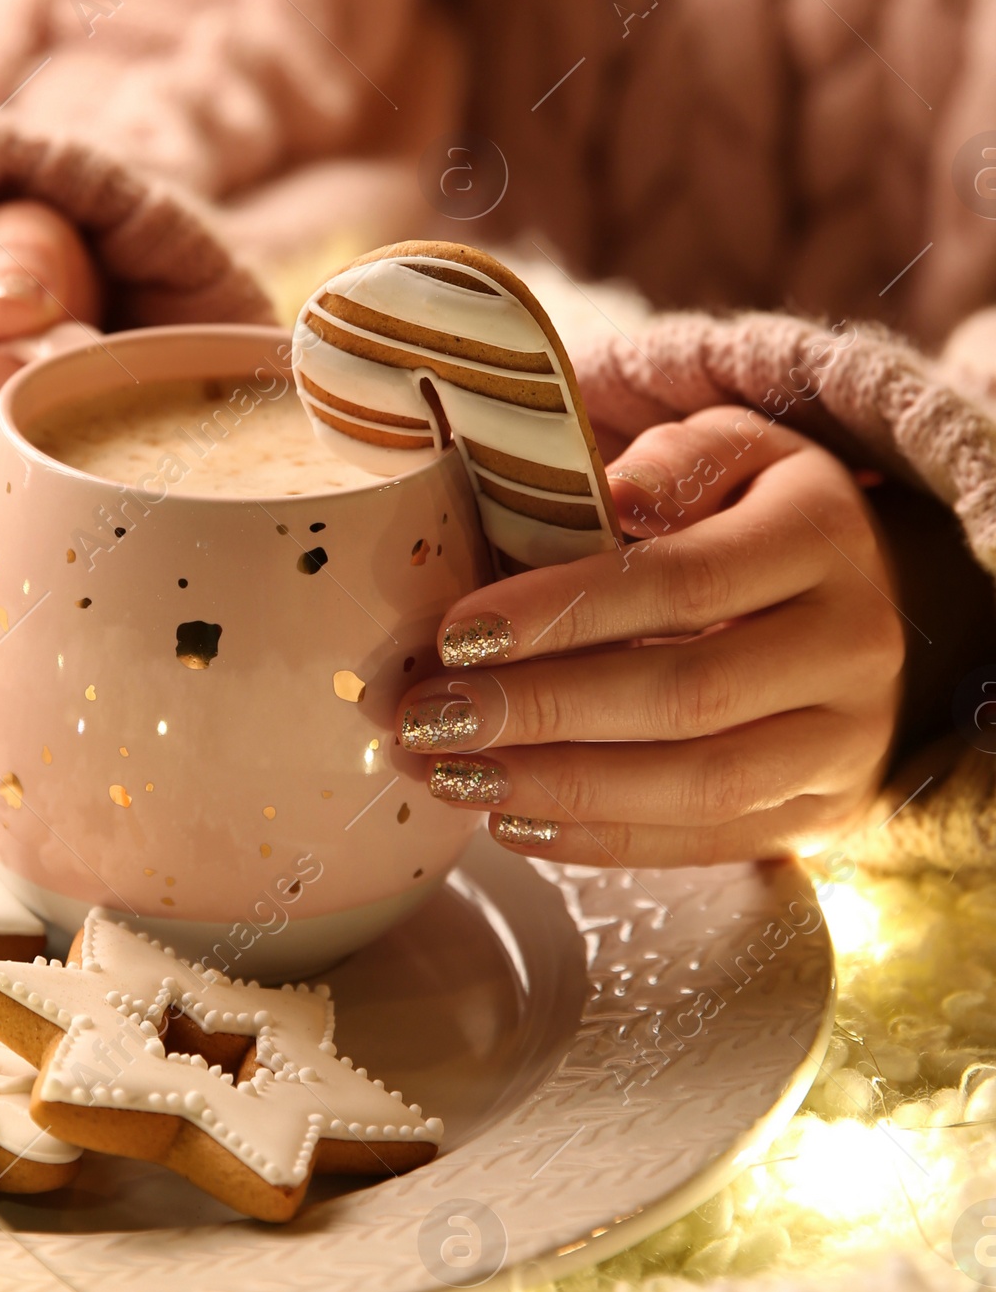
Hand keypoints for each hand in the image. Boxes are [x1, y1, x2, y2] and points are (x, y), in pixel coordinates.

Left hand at [394, 408, 906, 865]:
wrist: (863, 599)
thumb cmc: (755, 511)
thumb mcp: (729, 450)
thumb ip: (670, 462)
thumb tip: (614, 494)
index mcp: (822, 534)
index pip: (681, 584)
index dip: (562, 614)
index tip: (458, 636)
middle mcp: (853, 644)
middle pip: (684, 696)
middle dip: (539, 712)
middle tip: (428, 718)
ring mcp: (847, 742)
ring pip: (697, 786)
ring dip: (558, 787)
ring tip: (451, 775)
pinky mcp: (825, 813)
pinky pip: (706, 842)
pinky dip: (601, 838)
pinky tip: (512, 818)